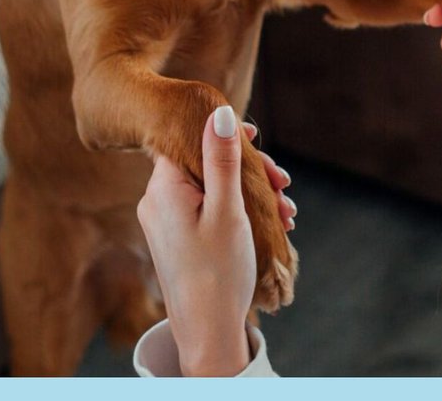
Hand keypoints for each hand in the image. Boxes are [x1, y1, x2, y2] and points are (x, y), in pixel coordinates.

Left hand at [137, 107, 295, 375]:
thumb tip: (219, 110)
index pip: (189, 139)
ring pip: (211, 187)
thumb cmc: (218, 272)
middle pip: (204, 162)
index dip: (226, 137)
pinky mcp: (177, 237)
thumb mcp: (228, 210)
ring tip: (284, 211)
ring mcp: (166, 220)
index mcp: (163, 187)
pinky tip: (269, 223)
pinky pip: (207, 208)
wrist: (206, 331)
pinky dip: (237, 210)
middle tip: (282, 184)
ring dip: (249, 192)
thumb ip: (223, 160)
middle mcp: (157, 199)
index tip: (258, 142)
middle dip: (247, 170)